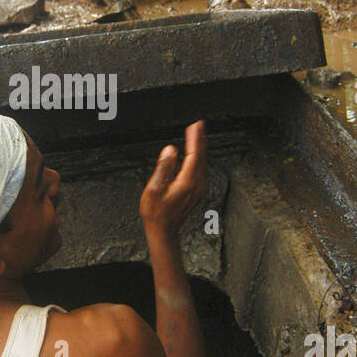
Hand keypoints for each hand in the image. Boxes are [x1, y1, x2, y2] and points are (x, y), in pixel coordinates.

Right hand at [140, 121, 205, 237]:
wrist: (163, 231)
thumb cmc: (156, 213)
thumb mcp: (153, 189)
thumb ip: (163, 167)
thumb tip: (170, 150)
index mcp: (187, 182)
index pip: (194, 154)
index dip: (195, 138)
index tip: (195, 125)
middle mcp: (197, 185)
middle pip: (202, 157)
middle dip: (200, 139)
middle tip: (198, 124)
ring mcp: (199, 189)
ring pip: (203, 163)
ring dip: (200, 147)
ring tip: (197, 134)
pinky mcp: (197, 192)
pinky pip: (201, 169)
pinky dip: (199, 157)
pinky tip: (195, 154)